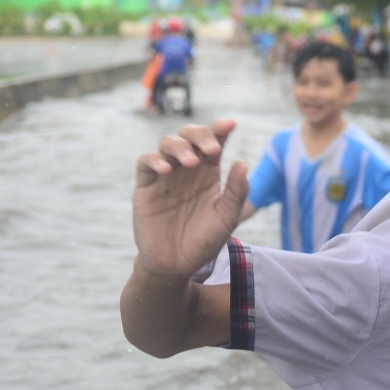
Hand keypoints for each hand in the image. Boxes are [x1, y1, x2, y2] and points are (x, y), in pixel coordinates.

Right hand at [133, 120, 250, 278]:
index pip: (214, 142)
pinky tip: (167, 169)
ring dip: (179, 146)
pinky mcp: (146, 186)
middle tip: (211, 149)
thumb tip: (244, 162)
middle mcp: (187, 168)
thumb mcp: (227, 217)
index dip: (220, 129)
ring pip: (167, 143)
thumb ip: (236, 192)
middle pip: (189, 135)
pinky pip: (145, 163)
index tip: (230, 124)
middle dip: (199, 135)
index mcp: (208, 171)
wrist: (177, 264)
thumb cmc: (204, 240)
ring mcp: (165, 175)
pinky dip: (155, 160)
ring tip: (190, 163)